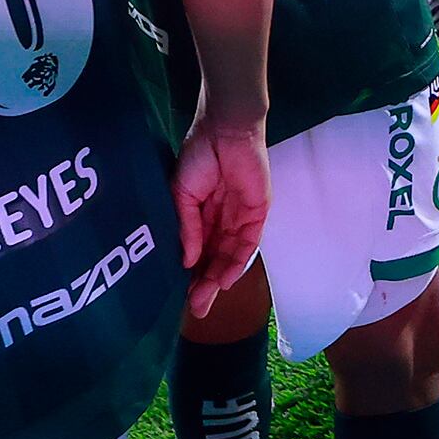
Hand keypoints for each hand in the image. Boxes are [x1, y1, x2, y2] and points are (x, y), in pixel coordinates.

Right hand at [173, 112, 270, 319]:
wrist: (225, 130)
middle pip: (214, 260)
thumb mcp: (180, 195)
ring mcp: (240, 219)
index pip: (197, 253)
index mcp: (201, 217)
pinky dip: (238, 262)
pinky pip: (248, 243)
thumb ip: (185, 227)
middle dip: (204, 285)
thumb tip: (186, 261)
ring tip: (205, 299)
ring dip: (218, 279)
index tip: (180, 299)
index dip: (190, 275)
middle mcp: (221, 222)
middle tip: (195, 309)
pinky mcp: (258, 213)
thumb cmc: (199, 156)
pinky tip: (225, 279)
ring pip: (230, 256)